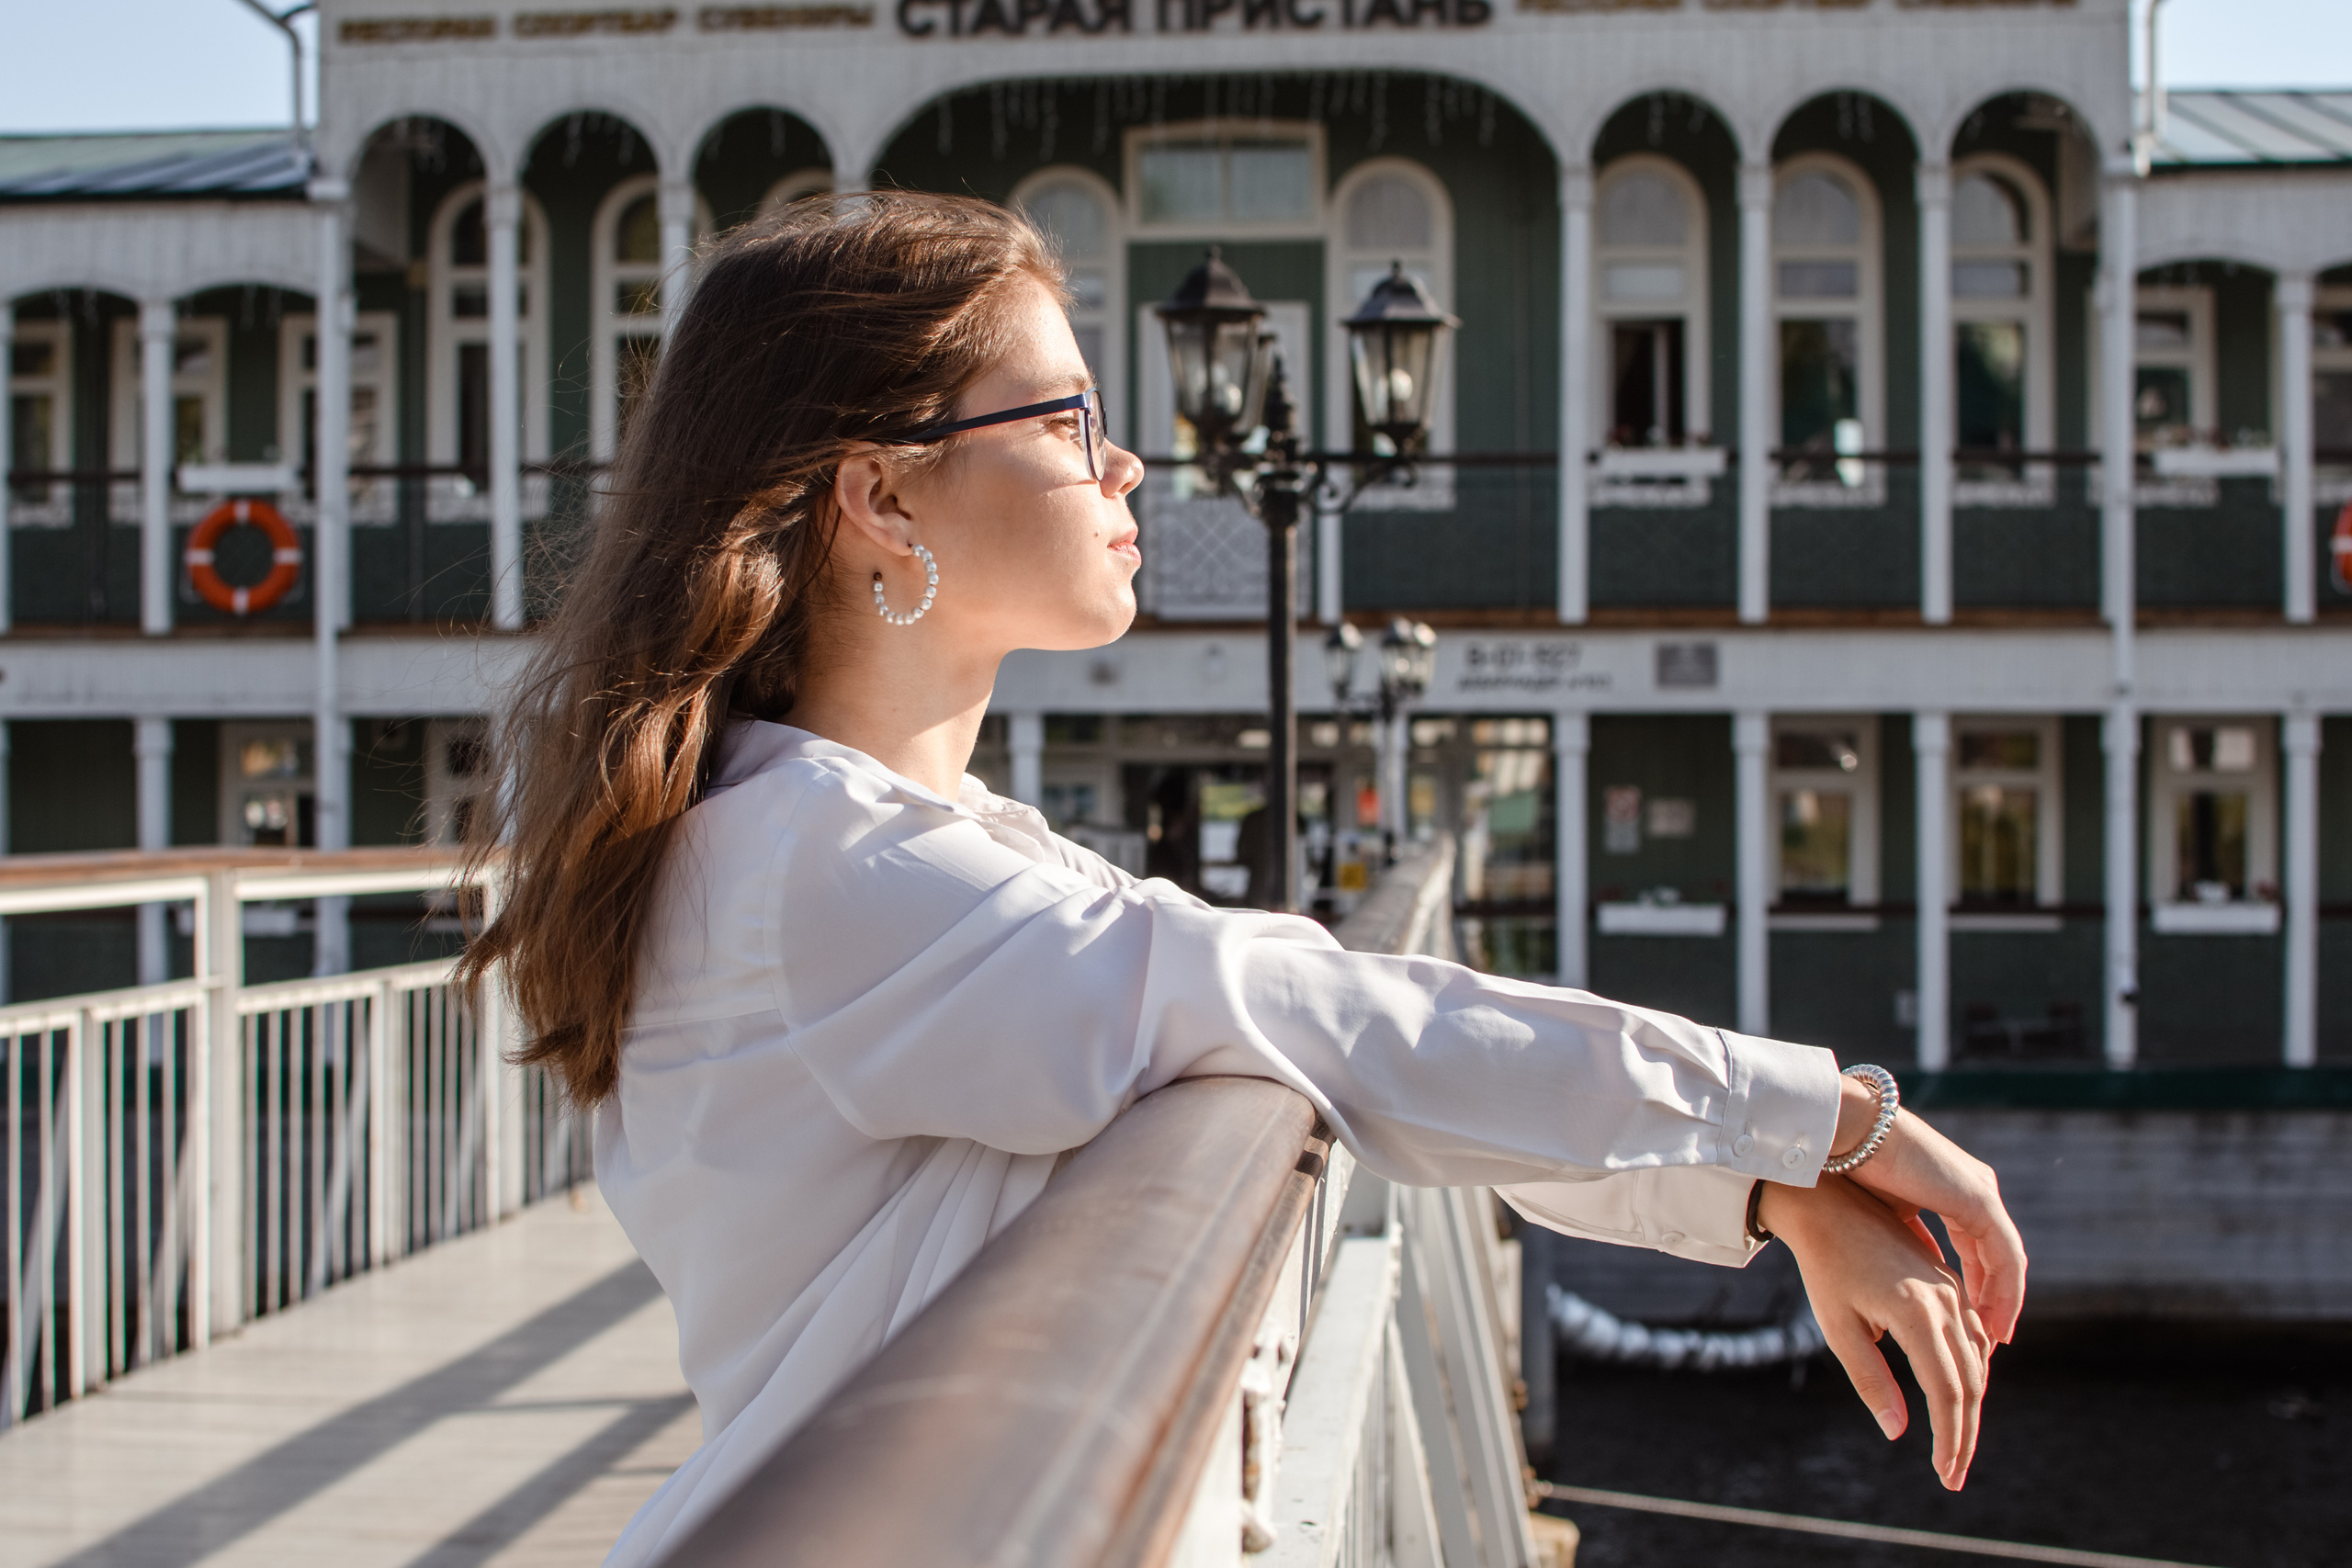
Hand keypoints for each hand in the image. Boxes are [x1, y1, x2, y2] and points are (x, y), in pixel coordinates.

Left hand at [1758, 1174, 1992, 1489]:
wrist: (1828, 1203)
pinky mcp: (1947, 1281)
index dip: (1950, 1438)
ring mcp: (1950, 1289)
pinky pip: (1972, 1335)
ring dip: (1970, 1406)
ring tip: (1955, 1445)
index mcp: (1917, 1313)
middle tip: (1953, 1475)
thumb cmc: (1824, 1266)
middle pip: (1971, 1382)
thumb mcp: (1838, 1326)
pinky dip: (1971, 1372)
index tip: (1945, 1474)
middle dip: (1964, 1432)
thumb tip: (1897, 1432)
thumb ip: (1870, 1379)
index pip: (1947, 1392)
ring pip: (1977, 1360)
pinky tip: (1961, 1396)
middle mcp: (1944, 1300)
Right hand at [1833, 1088, 2028, 1345]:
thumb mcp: (1886, 1212)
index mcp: (1953, 1190)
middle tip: (1987, 1342)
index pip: (1976, 1248)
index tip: (1968, 1322)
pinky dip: (2004, 1292)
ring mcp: (1980, 1192)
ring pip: (2007, 1261)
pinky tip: (1993, 1322)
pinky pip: (2004, 1257)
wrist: (1845, 1133)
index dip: (1975, 1286)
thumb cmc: (1851, 1170)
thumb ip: (1904, 1234)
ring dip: (2003, 1303)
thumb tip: (1902, 1266)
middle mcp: (1975, 1190)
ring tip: (1994, 1341)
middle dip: (1992, 1301)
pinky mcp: (1979, 1199)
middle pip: (1996, 1258)